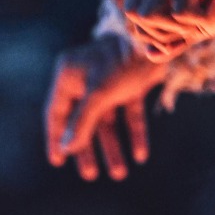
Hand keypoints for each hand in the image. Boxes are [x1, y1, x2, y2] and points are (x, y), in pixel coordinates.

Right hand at [44, 36, 161, 181]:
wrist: (157, 39)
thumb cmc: (121, 62)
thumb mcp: (99, 95)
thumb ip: (82, 123)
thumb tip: (67, 148)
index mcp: (69, 75)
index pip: (57, 112)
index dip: (57, 138)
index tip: (58, 161)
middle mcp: (86, 78)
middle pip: (83, 121)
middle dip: (89, 149)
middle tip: (91, 175)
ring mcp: (109, 81)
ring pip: (107, 120)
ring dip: (114, 146)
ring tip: (120, 174)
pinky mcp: (132, 84)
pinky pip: (129, 113)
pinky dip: (135, 132)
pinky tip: (141, 154)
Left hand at [124, 0, 214, 56]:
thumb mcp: (205, 23)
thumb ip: (177, 37)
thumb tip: (148, 55)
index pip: (133, 9)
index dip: (153, 33)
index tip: (185, 32)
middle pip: (135, 14)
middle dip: (163, 33)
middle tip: (196, 25)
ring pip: (149, 15)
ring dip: (179, 28)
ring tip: (206, 15)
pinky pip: (178, 14)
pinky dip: (200, 20)